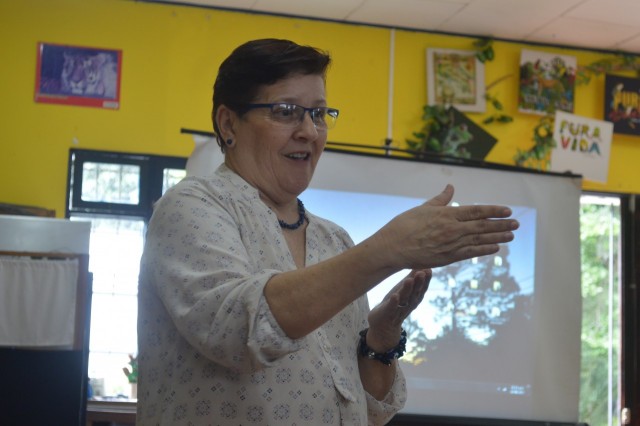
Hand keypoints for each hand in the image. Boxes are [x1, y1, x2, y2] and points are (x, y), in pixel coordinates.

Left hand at [366, 269, 431, 351]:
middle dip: (419, 283)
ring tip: (409, 280)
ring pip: (404, 299)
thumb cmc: (395, 303)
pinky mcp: (387, 313)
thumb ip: (412, 277)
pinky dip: (394, 303)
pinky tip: (394, 296)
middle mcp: (408, 304)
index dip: (426, 280)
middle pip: (415, 293)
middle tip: (423, 272)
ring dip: (407, 290)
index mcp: (413, 298)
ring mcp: (398, 309)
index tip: (429, 269)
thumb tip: (422, 264)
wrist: (383, 326)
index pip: (421, 288)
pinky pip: (391, 308)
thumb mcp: (404, 290)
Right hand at [371, 184, 517, 270]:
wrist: (392, 247)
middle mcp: (452, 229)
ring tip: (511, 235)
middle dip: (501, 224)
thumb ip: (441, 199)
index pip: (476, 211)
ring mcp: (451, 244)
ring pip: (480, 240)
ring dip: (497, 237)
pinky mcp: (448, 258)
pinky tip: (495, 248)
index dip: (494, 210)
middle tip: (516, 223)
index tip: (508, 210)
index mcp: (446, 214)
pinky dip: (484, 250)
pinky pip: (471, 253)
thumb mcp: (423, 208)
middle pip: (483, 226)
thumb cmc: (404, 225)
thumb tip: (450, 187)